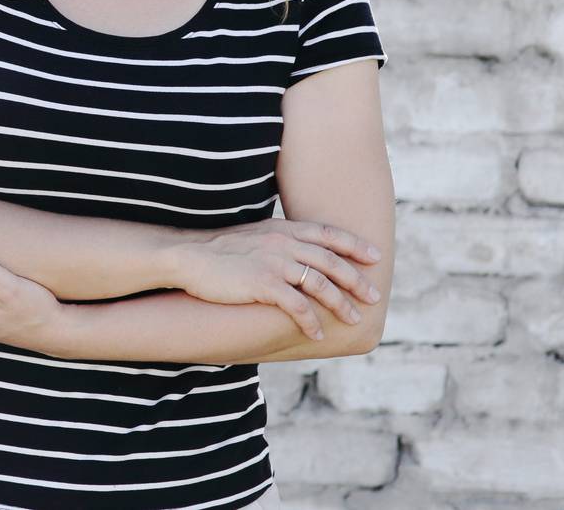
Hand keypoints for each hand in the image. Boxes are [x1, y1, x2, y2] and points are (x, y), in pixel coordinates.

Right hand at [170, 220, 383, 340]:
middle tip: (374, 295)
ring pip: (320, 284)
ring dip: (340, 303)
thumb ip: (279, 241)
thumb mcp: (254, 236)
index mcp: (282, 229)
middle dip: (356, 279)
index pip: (327, 234)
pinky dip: (311, 321)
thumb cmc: (219, 250)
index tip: (375, 256)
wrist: (188, 256)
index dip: (354, 245)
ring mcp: (274, 262)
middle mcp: (282, 242)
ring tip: (353, 319)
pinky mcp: (262, 284)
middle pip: (331, 261)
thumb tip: (298, 253)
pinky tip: (317, 332)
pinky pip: (297, 306)